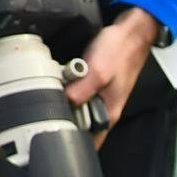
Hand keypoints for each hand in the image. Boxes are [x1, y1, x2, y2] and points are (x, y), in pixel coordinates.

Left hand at [65, 8, 158, 146]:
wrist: (130, 34)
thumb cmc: (119, 52)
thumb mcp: (98, 71)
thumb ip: (82, 90)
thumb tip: (64, 104)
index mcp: (108, 113)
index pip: (90, 141)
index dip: (71, 142)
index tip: (52, 135)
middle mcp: (106, 110)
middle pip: (81, 126)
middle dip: (63, 121)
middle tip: (46, 110)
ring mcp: (101, 98)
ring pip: (78, 110)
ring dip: (65, 104)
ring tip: (52, 96)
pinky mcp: (96, 86)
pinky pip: (79, 95)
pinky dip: (69, 91)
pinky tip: (61, 83)